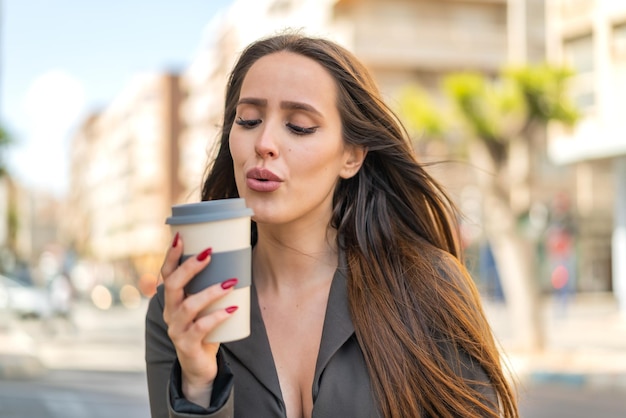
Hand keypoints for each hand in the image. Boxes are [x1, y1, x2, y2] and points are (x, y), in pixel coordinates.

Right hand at [160, 233, 237, 406]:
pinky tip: (232, 309)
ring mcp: (177, 329)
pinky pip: (201, 328)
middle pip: (172, 285)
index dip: (171, 255)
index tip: (181, 236)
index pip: (166, 273)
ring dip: (210, 292)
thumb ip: (211, 285)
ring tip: (230, 282)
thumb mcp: (204, 305)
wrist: (199, 366)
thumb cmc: (205, 328)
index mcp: (172, 300)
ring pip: (188, 306)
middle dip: (189, 267)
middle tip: (209, 253)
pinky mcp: (188, 344)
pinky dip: (217, 316)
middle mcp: (169, 312)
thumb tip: (236, 255)